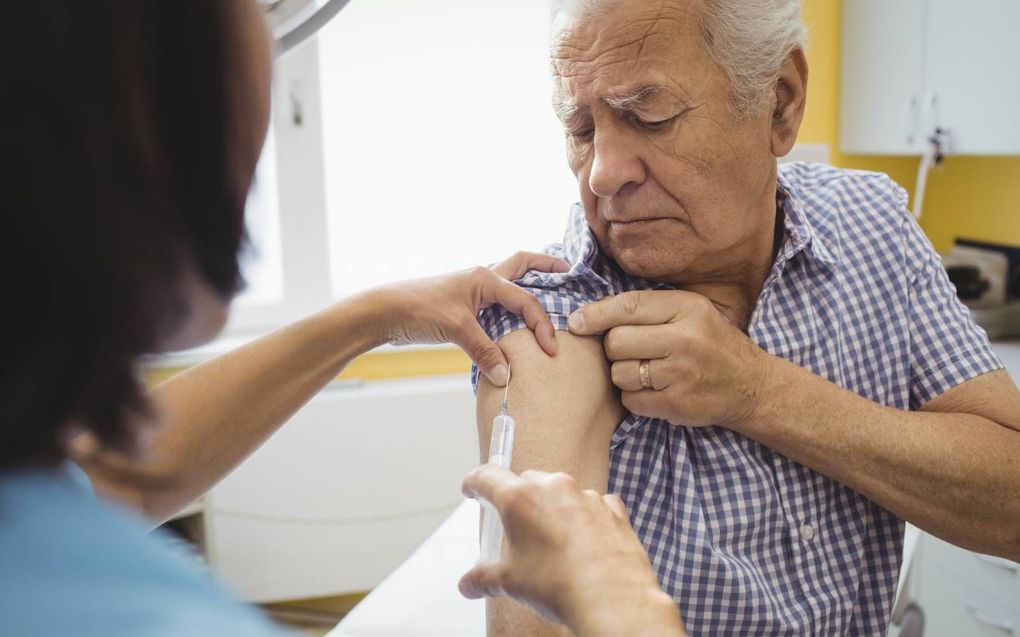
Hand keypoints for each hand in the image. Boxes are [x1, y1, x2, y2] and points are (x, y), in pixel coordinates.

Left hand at [370, 252, 568, 385]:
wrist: (385, 312)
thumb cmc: (418, 309)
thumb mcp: (457, 330)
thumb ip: (485, 352)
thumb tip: (507, 376)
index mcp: (485, 278)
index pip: (525, 301)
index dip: (541, 325)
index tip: (551, 349)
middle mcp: (482, 278)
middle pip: (522, 264)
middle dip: (546, 266)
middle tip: (569, 271)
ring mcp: (472, 290)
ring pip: (508, 281)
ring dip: (529, 283)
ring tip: (550, 289)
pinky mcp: (463, 305)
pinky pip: (495, 302)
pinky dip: (510, 307)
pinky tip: (515, 320)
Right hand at [458, 466, 683, 636]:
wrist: (612, 598)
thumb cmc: (559, 584)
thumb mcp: (510, 583)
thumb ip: (485, 578)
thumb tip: (470, 584)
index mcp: (519, 499)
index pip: (488, 477)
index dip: (475, 482)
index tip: (472, 488)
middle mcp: (553, 488)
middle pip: (526, 482)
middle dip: (518, 500)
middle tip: (516, 527)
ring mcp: (585, 495)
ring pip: (561, 492)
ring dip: (554, 509)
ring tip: (553, 543)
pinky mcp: (612, 509)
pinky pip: (594, 505)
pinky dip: (586, 518)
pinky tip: (585, 542)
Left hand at [567, 290, 772, 426]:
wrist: (751, 386)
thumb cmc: (711, 344)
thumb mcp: (690, 313)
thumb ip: (649, 309)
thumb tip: (591, 312)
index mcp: (687, 308)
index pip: (628, 306)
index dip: (595, 314)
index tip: (577, 322)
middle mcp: (685, 339)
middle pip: (616, 341)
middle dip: (614, 348)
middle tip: (631, 351)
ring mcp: (681, 374)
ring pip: (619, 373)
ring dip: (623, 374)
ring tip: (646, 371)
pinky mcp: (677, 404)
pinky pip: (630, 400)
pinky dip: (634, 397)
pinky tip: (654, 390)